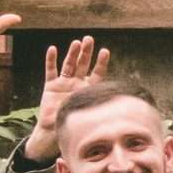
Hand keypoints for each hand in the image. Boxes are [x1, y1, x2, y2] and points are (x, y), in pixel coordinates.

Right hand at [21, 35, 111, 162]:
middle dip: (86, 52)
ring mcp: (64, 83)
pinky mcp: (51, 86)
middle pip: (83, 64)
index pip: (97, 72)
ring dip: (72, 53)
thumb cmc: (76, 126)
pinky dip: (50, 59)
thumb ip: (100, 105)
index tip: (105, 51)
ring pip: (69, 64)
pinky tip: (52, 49)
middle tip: (89, 39)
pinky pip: (50, 70)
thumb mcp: (91, 113)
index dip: (101, 62)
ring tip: (76, 43)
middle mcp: (77, 84)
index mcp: (89, 89)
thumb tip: (122, 106)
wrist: (56, 133)